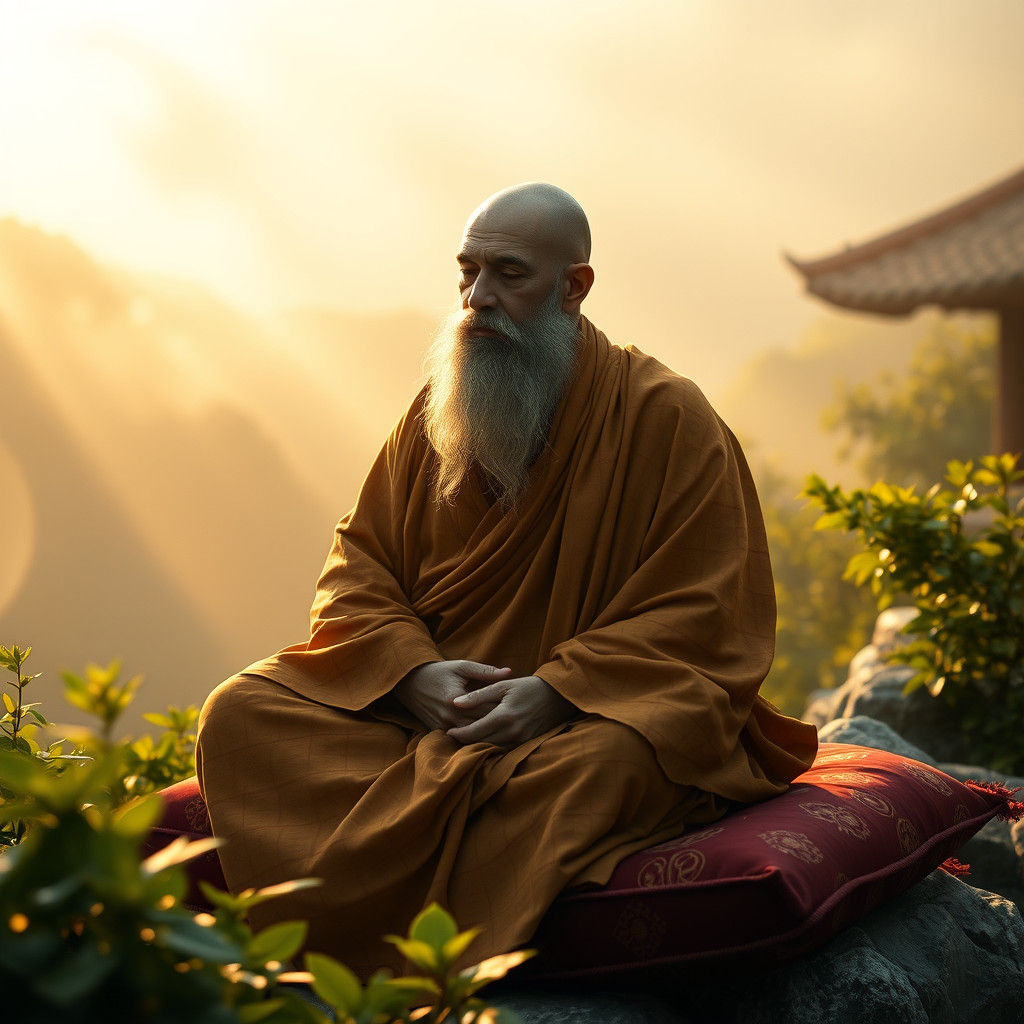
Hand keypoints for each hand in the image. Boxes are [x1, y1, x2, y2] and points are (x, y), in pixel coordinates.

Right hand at [393, 660, 511, 731]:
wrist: (409, 682)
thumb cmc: (438, 672)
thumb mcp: (461, 667)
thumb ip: (485, 671)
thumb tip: (509, 672)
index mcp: (457, 700)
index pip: (487, 711)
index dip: (504, 710)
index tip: (517, 708)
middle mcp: (449, 717)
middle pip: (482, 728)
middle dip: (498, 725)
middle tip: (514, 721)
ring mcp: (443, 727)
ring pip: (472, 738)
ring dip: (487, 734)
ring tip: (503, 728)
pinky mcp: (437, 732)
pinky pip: (460, 740)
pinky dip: (473, 737)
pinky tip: (486, 733)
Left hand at [445, 675, 574, 747]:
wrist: (556, 696)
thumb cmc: (527, 687)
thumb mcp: (502, 686)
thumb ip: (478, 695)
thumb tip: (455, 703)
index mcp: (503, 715)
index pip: (474, 732)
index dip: (459, 734)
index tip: (448, 732)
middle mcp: (512, 731)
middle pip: (481, 743)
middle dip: (465, 742)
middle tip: (452, 737)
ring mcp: (520, 739)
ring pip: (491, 749)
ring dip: (477, 746)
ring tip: (465, 740)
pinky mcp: (526, 743)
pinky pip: (503, 750)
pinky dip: (492, 747)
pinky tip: (484, 741)